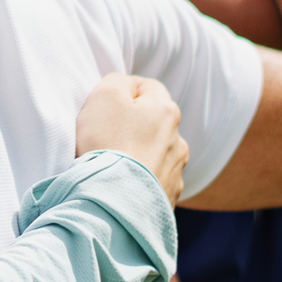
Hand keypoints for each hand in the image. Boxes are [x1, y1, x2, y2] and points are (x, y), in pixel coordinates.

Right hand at [78, 73, 188, 201]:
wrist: (113, 200)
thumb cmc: (107, 142)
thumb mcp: (105, 95)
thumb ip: (118, 81)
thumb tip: (126, 86)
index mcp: (167, 111)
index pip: (146, 87)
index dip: (122, 93)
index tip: (103, 108)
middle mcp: (179, 140)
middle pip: (151, 123)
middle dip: (132, 126)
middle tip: (104, 136)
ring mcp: (176, 173)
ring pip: (154, 154)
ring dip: (138, 155)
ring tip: (112, 165)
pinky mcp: (168, 199)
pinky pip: (152, 182)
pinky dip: (139, 180)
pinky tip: (121, 184)